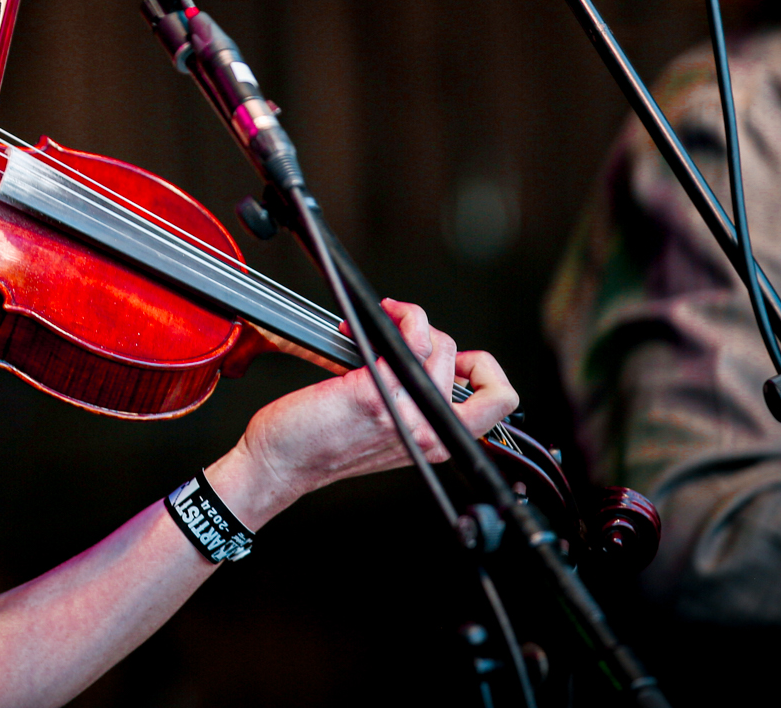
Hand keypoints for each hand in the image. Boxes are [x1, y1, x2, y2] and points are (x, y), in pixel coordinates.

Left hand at [227, 299, 518, 520]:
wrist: (280, 463)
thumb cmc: (322, 444)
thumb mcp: (387, 431)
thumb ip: (416, 403)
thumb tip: (428, 357)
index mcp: (435, 440)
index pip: (499, 402)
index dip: (486, 371)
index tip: (453, 356)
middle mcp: (428, 430)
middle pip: (461, 359)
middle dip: (431, 332)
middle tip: (397, 330)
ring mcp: (405, 412)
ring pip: (437, 343)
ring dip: (407, 319)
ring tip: (374, 324)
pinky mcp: (374, 394)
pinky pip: (411, 340)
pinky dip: (398, 318)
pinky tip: (367, 322)